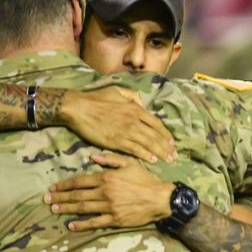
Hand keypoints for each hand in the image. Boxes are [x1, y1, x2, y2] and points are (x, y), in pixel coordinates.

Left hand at [46, 152, 174, 230]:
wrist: (162, 198)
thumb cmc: (146, 180)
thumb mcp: (130, 163)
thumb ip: (110, 159)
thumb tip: (92, 155)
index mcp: (107, 177)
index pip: (80, 181)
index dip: (65, 184)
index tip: (53, 187)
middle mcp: (105, 192)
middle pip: (77, 195)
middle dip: (60, 197)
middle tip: (46, 199)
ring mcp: (109, 207)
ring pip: (83, 208)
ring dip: (66, 209)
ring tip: (54, 209)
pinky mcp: (115, 219)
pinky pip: (95, 222)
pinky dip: (82, 224)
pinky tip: (71, 225)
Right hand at [60, 87, 175, 163]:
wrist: (78, 108)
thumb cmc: (96, 98)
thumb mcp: (118, 91)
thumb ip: (132, 96)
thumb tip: (142, 103)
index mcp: (135, 108)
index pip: (157, 123)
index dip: (165, 134)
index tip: (171, 142)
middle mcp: (134, 120)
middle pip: (155, 136)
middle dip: (166, 147)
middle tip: (174, 156)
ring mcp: (126, 131)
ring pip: (148, 144)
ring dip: (159, 153)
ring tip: (167, 160)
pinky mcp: (116, 141)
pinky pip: (135, 149)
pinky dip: (145, 155)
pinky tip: (151, 160)